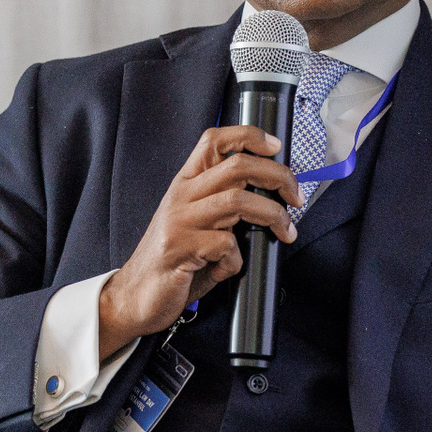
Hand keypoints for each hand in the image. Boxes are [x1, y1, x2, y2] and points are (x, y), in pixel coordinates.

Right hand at [97, 125, 302, 356]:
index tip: (276, 147)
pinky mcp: (181, 250)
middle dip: (278, 177)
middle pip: (238, 166)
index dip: (249, 136)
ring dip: (273, 216)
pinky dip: (236, 260)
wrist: (135, 295)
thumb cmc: (174, 259)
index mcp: (186, 183)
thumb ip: (223, 204)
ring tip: (286, 232)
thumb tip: (270, 195)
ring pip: (239, 201)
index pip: (214, 140)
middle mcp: (181, 195)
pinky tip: (225, 269)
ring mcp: (180, 221)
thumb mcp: (197, 222)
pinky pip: (226, 245)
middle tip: (296, 197)